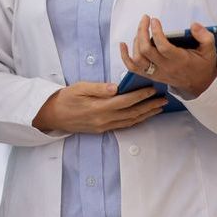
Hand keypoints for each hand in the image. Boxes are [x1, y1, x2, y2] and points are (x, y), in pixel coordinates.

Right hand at [33, 81, 166, 133]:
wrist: (53, 115)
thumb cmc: (65, 98)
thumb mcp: (79, 88)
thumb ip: (99, 88)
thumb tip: (116, 87)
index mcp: (99, 108)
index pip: (126, 101)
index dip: (141, 95)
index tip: (153, 88)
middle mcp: (104, 120)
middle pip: (133, 113)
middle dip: (150, 106)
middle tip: (164, 99)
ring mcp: (104, 126)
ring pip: (131, 121)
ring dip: (147, 114)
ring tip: (159, 107)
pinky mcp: (102, 129)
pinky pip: (124, 125)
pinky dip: (137, 120)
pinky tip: (144, 116)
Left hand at [120, 15, 216, 97]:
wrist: (199, 84)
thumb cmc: (203, 64)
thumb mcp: (210, 50)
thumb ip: (205, 36)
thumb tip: (194, 25)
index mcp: (179, 60)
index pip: (163, 47)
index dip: (156, 32)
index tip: (154, 20)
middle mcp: (165, 67)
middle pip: (146, 50)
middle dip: (142, 31)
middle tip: (145, 18)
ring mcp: (156, 72)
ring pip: (138, 59)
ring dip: (135, 41)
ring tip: (142, 29)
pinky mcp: (151, 75)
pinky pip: (133, 68)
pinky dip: (124, 56)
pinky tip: (122, 44)